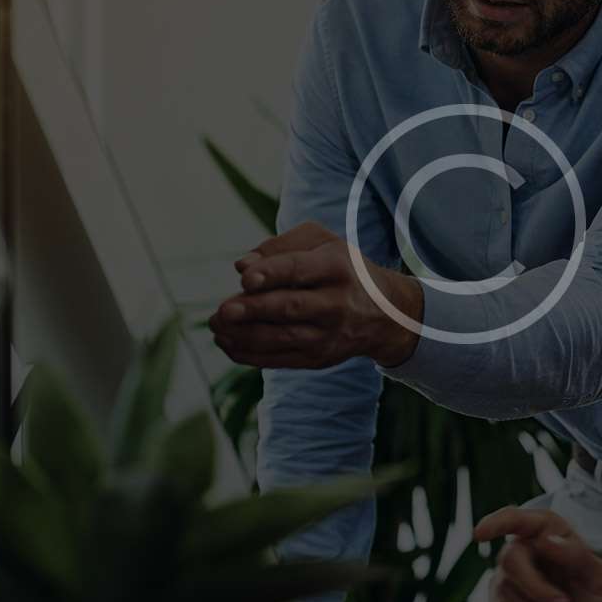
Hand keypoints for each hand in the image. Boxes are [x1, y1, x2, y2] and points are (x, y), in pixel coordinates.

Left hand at [208, 222, 423, 368]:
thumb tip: (242, 266)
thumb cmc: (342, 268)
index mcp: (336, 267)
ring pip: (282, 338)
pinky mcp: (319, 358)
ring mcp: (328, 335)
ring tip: (217, 326)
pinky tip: (227, 343)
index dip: (271, 273)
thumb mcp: (322, 242)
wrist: (384, 314)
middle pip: (290, 308)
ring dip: (244, 336)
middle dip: (254, 310)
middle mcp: (336, 303)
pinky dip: (249, 355)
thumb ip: (280, 246)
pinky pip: (279, 360)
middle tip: (222, 311)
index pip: (299, 270)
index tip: (245, 279)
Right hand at [474, 507, 601, 601]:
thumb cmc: (598, 601)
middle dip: (536, 588)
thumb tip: (545, 539)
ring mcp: (510, 577)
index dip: (497, 523)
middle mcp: (525, 550)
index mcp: (549, 532)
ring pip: (507, 590)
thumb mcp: (600, 579)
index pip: (516, 519)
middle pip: (510, 560)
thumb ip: (576, 556)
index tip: (479, 534)